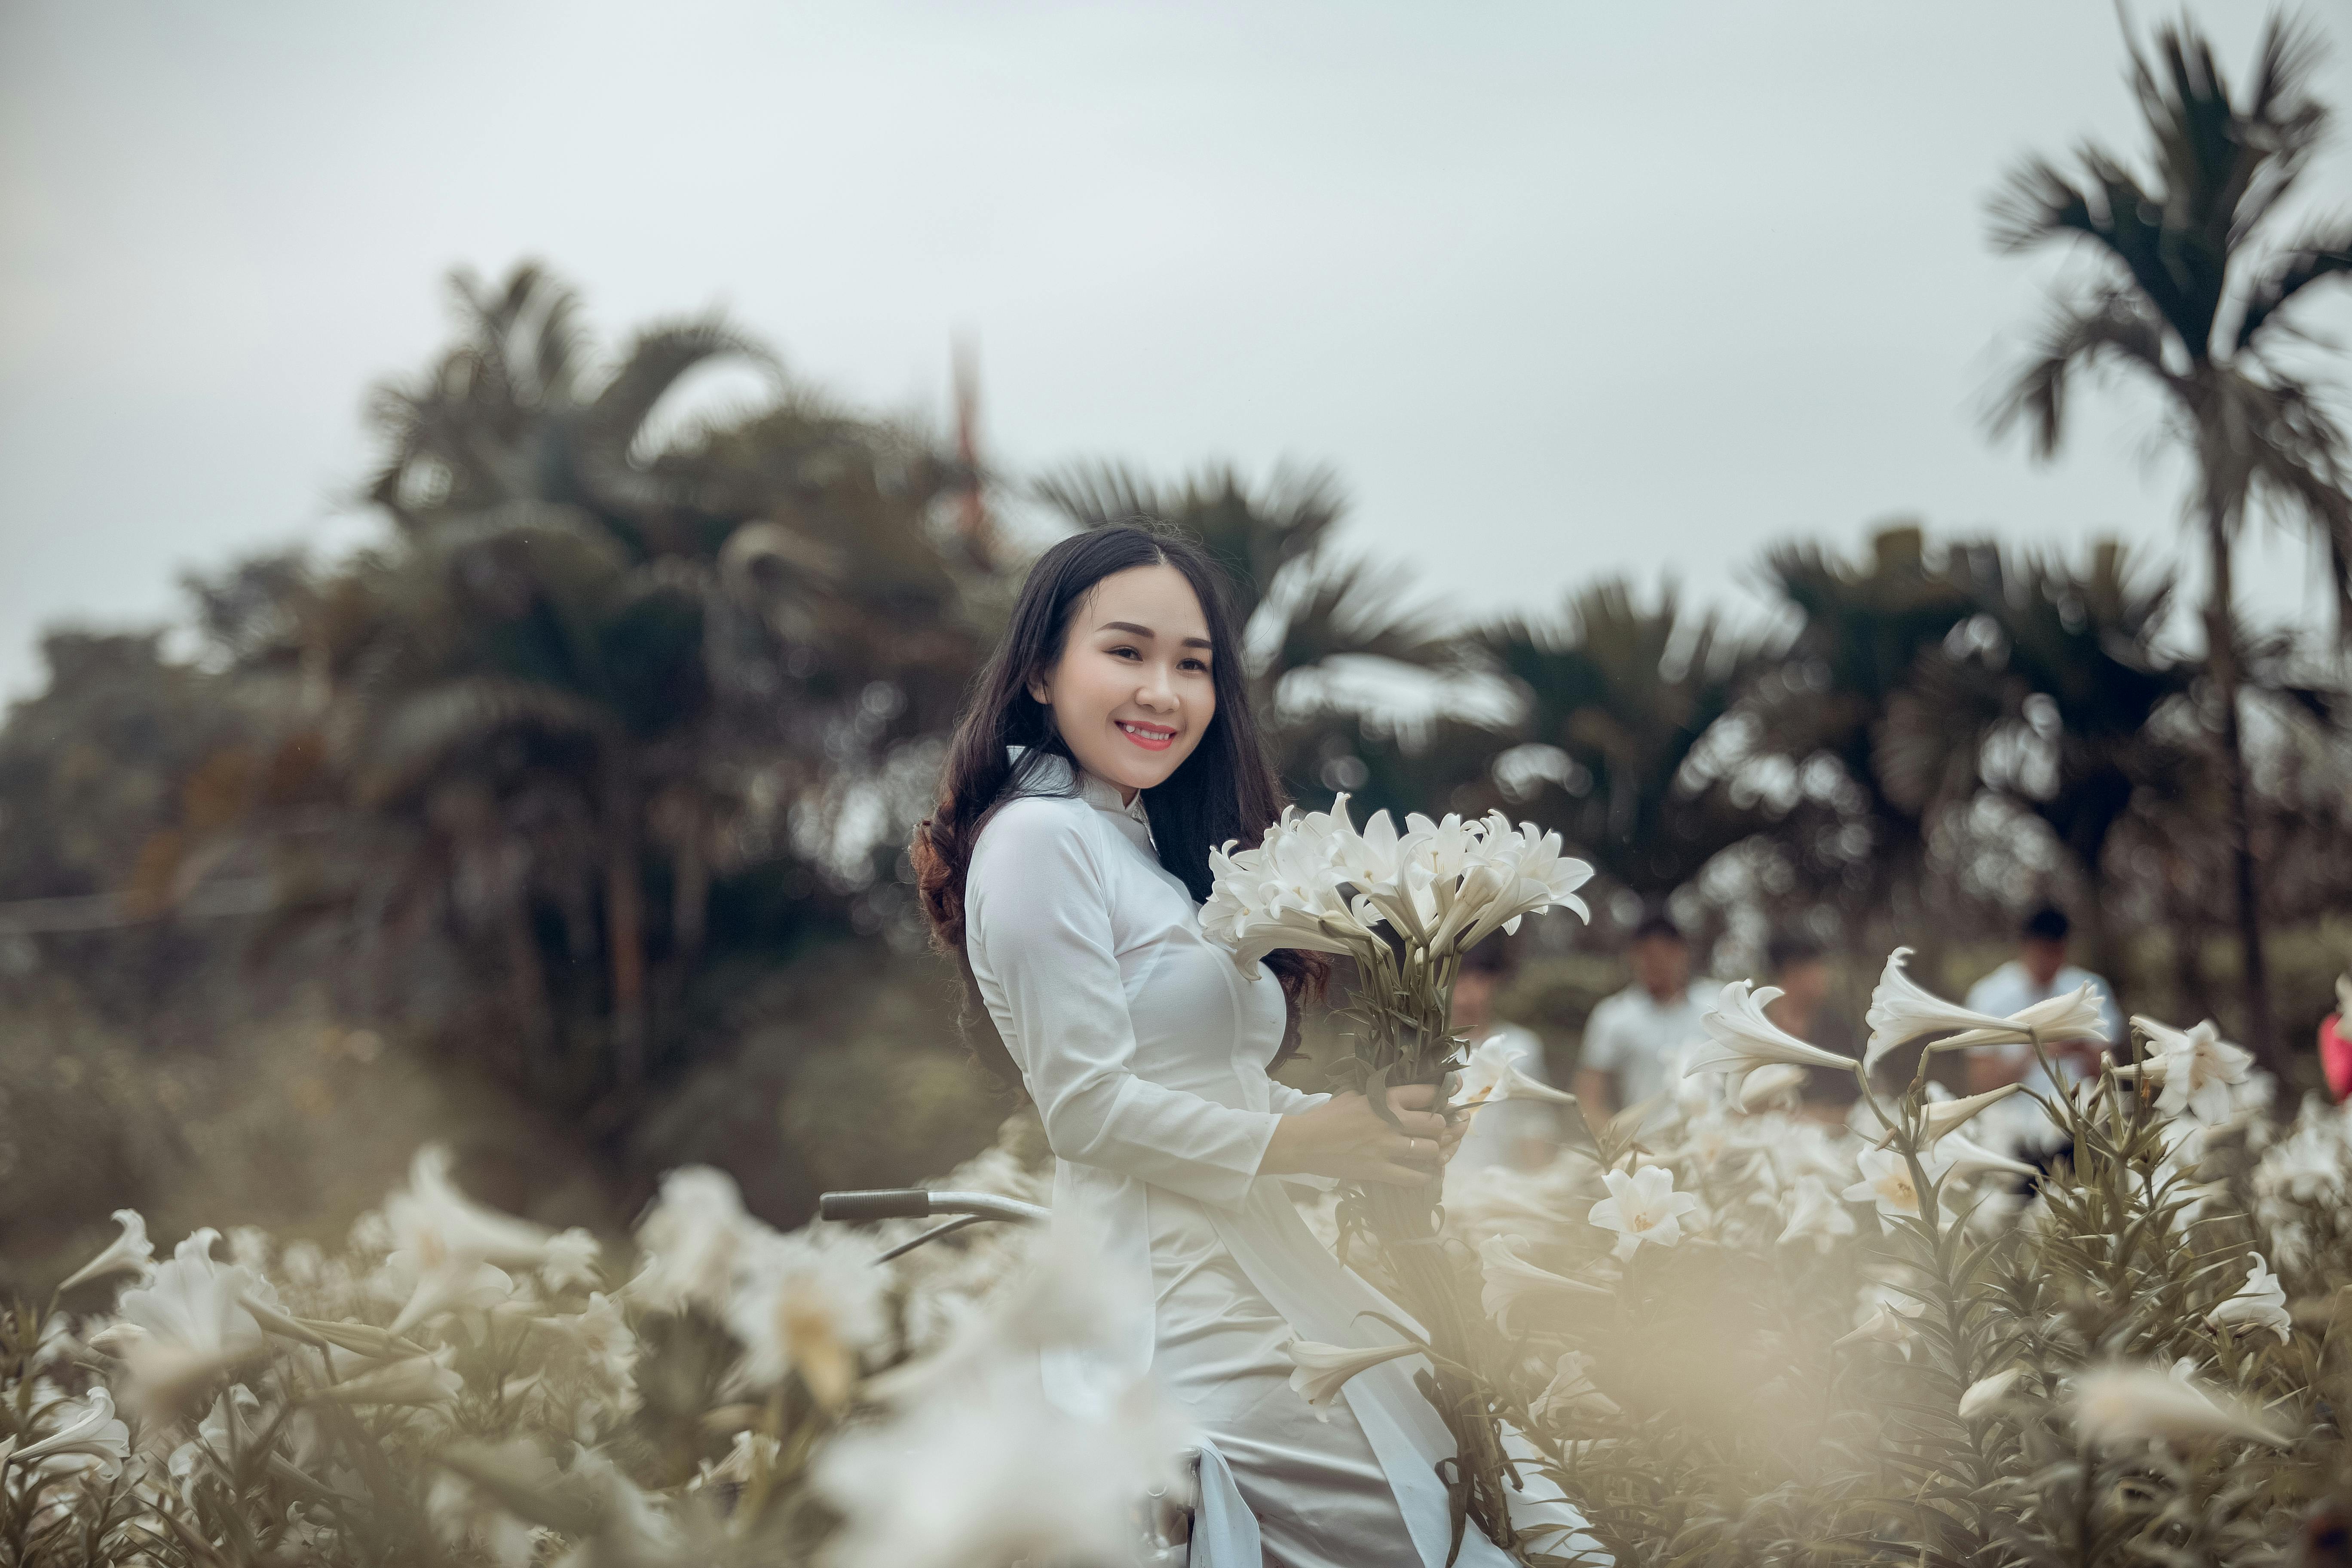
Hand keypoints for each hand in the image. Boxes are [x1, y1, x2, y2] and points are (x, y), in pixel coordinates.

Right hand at [1260, 1083, 1463, 1186]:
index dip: (1446, 1092)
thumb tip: (1396, 1088)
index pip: (1426, 1092)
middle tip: (1441, 1130)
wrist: (1304, 1142)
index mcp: (1384, 1098)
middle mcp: (1390, 1120)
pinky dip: (1423, 1177)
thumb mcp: (1354, 1094)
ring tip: (1431, 1153)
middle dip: (1442, 1127)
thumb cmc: (1327, 1116)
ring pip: (1429, 1150)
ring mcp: (1385, 1147)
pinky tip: (1425, 1175)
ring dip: (1434, 1152)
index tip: (1455, 1091)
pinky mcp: (1378, 1170)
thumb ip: (1377, 1092)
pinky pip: (1413, 1176)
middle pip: (1435, 1123)